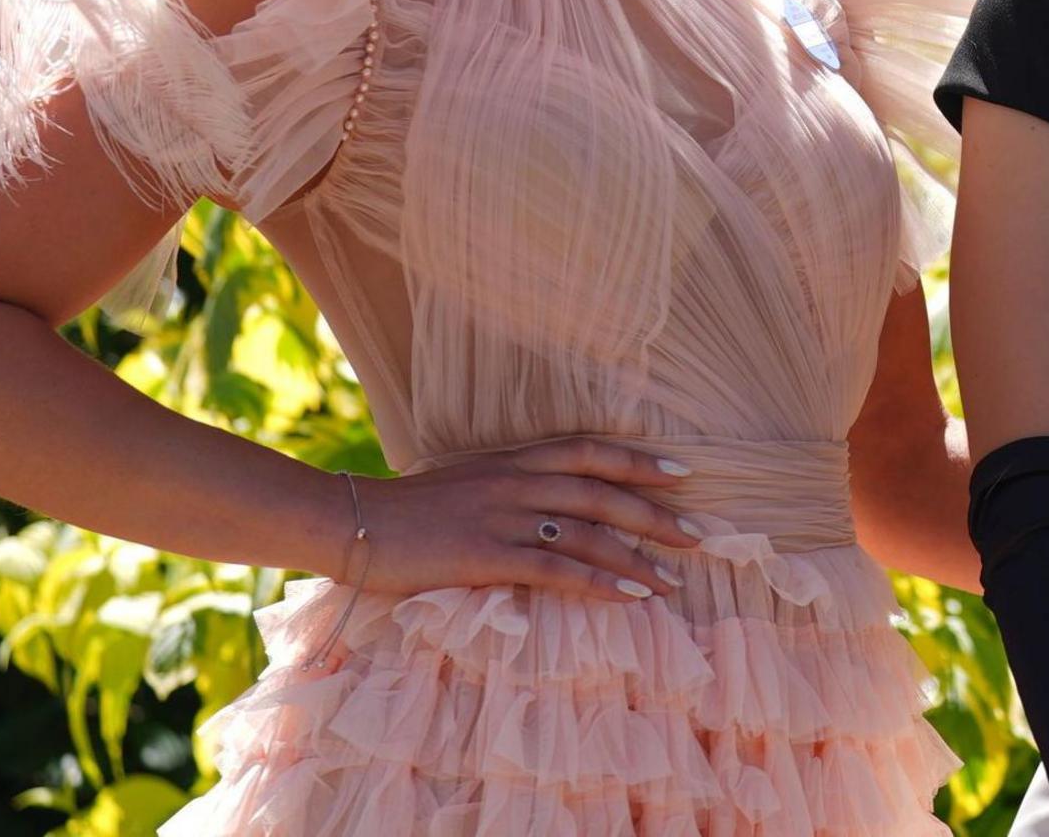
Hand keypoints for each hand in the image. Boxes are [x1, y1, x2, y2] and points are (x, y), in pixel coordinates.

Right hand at [336, 438, 707, 604]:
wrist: (352, 522)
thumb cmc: (406, 513)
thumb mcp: (465, 485)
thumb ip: (508, 489)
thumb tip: (547, 507)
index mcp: (511, 461)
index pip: (589, 452)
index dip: (637, 461)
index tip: (682, 474)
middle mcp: (515, 481)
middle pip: (601, 493)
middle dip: (654, 513)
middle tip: (696, 535)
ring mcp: (503, 516)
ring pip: (588, 532)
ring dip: (637, 556)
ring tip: (672, 579)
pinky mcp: (487, 554)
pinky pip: (557, 568)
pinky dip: (601, 582)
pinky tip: (631, 597)